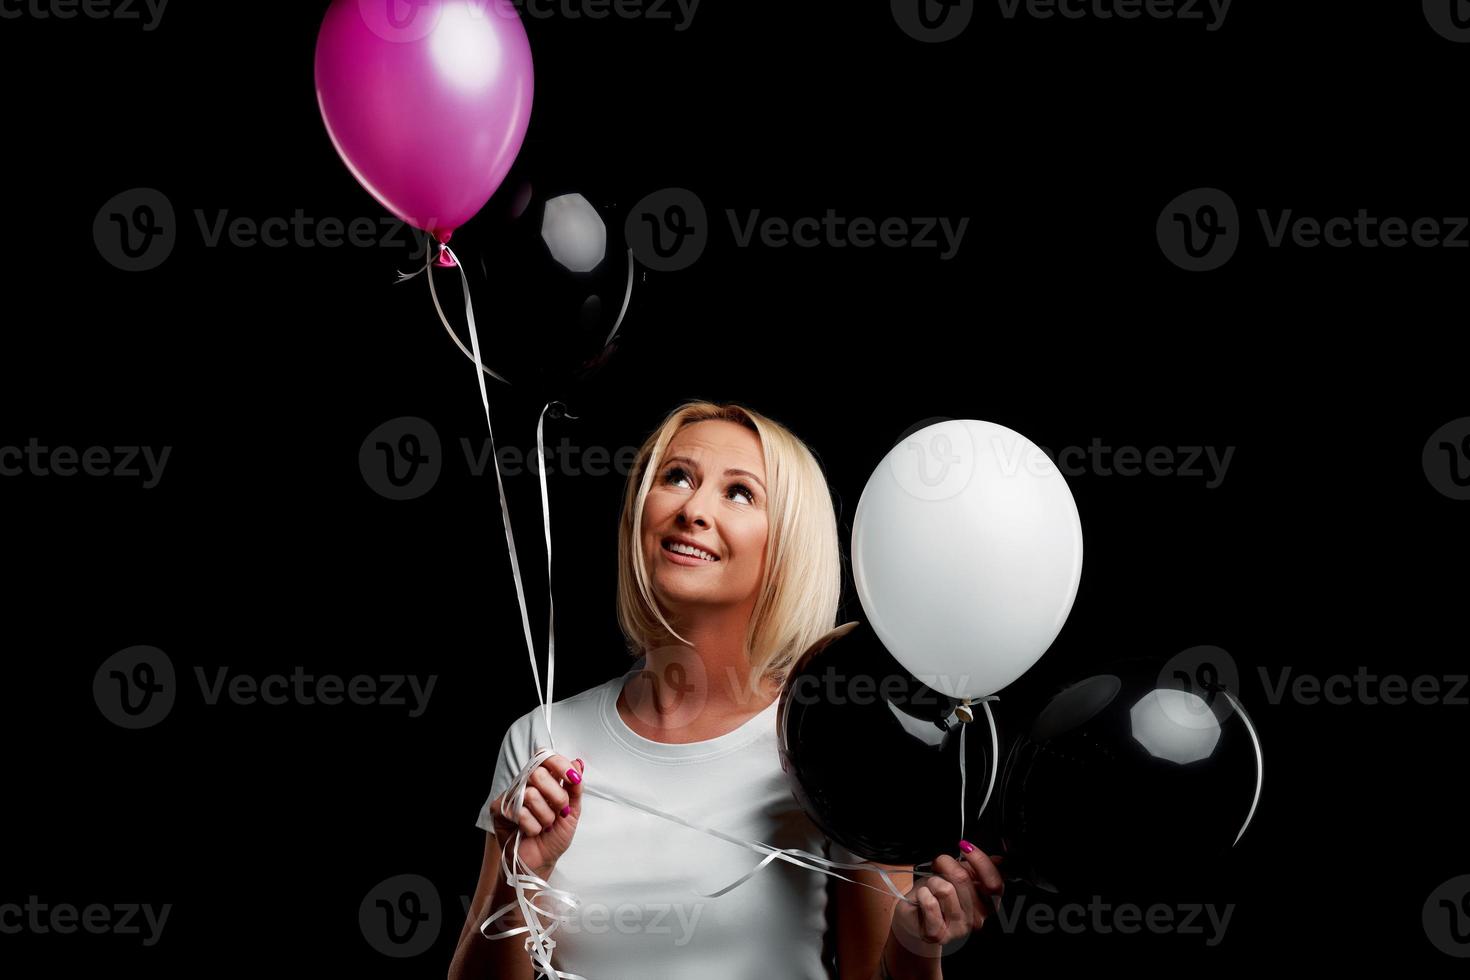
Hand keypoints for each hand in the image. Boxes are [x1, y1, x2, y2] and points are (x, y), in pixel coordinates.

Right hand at [488, 753, 584, 878]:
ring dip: (545, 816)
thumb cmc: (554, 837)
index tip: (573, 779)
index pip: (545, 758)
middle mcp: (525, 784)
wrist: (541, 862)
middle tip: (559, 812)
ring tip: (545, 825)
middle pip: (538, 773)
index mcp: (543, 781)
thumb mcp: (572, 811)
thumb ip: (575, 787)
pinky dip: (532, 826)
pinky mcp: (499, 810)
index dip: (559, 764)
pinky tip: (531, 832)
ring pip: (531, 794)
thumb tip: (578, 763)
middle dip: (556, 796)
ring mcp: (511, 796)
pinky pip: (519, 811)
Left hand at [888, 842, 1003, 959]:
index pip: (994, 883)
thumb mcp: (958, 877)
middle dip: (946, 864)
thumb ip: (977, 869)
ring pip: (945, 889)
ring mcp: (958, 929)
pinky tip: (923, 898)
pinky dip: (922, 894)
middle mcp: (977, 919)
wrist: (916, 918)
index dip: (981, 861)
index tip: (965, 846)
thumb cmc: (936, 895)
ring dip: (932, 881)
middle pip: (964, 880)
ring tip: (931, 887)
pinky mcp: (938, 934)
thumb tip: (999, 860)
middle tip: (938, 864)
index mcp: (987, 904)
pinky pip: (930, 903)